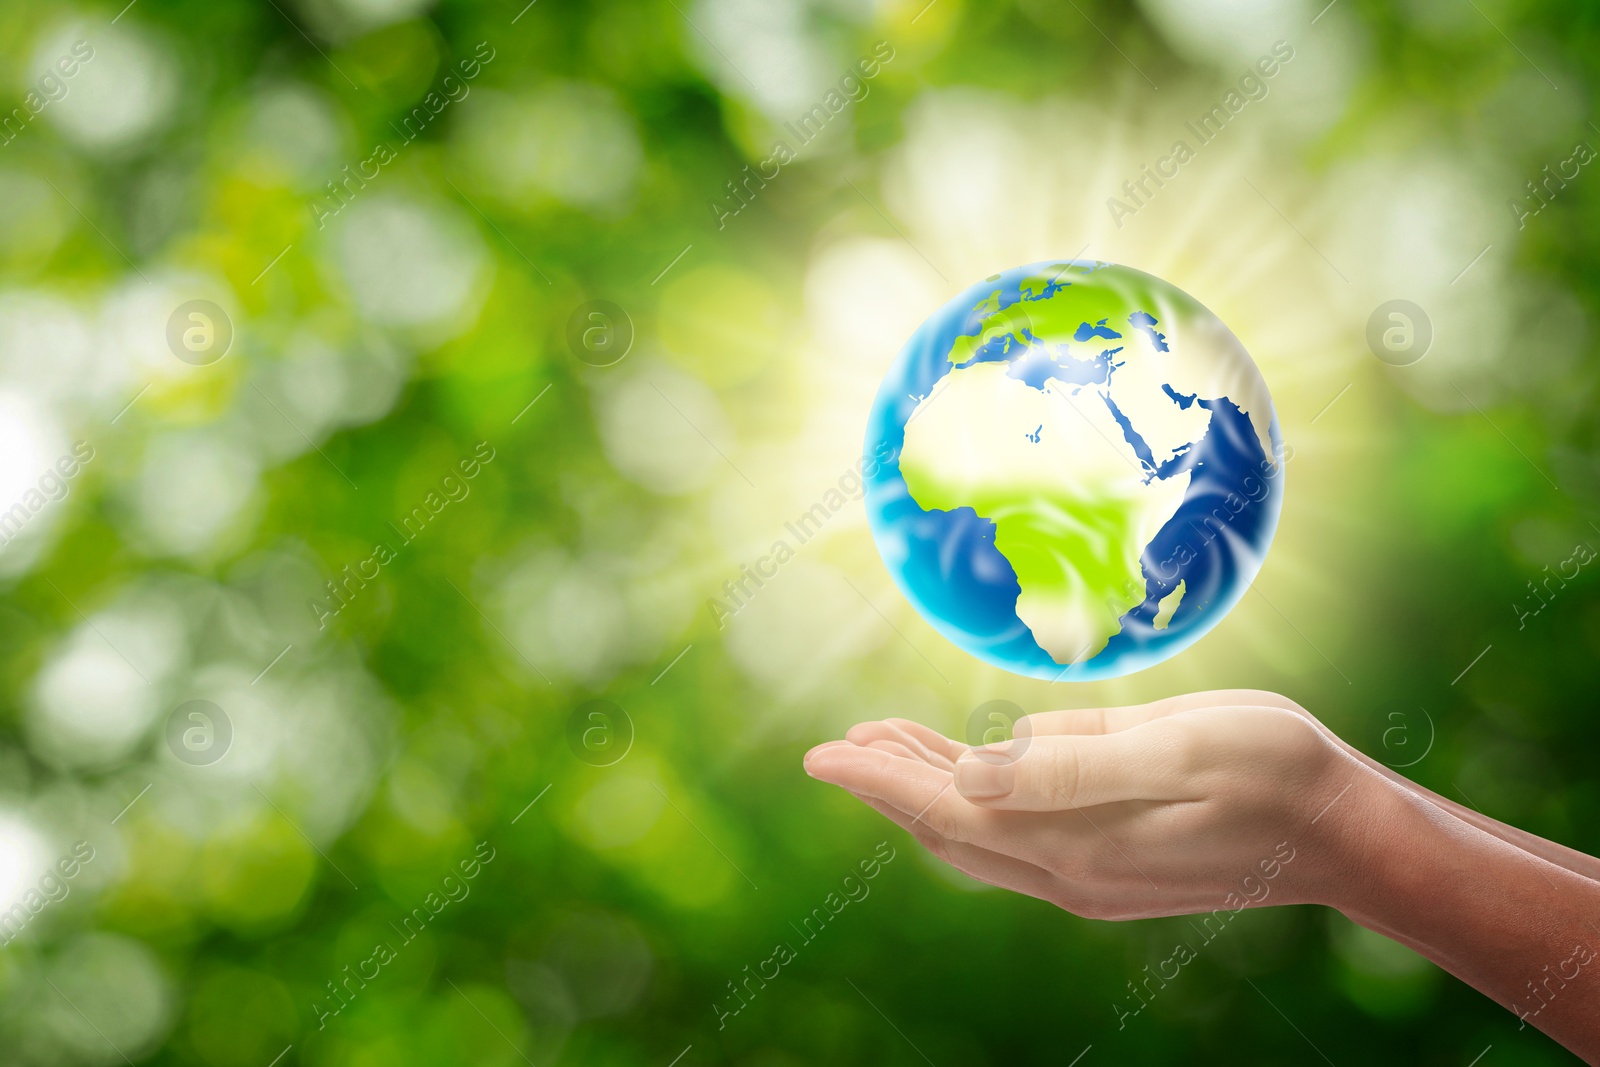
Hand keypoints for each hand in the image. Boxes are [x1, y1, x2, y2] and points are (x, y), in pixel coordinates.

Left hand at [803, 693, 1384, 920]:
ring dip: (925, 786)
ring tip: (879, 742)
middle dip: (889, 783)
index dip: (881, 780)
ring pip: (980, 830)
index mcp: (1078, 841)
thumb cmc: (1273, 770)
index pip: (950, 811)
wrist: (1341, 832)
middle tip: (834, 746)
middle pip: (950, 827)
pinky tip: (964, 763)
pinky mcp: (1109, 860)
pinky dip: (974, 795)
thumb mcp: (1178, 746)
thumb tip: (972, 771)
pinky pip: (1018, 829)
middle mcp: (1071, 870)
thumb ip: (1073, 763)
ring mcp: (1089, 873)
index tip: (824, 753)